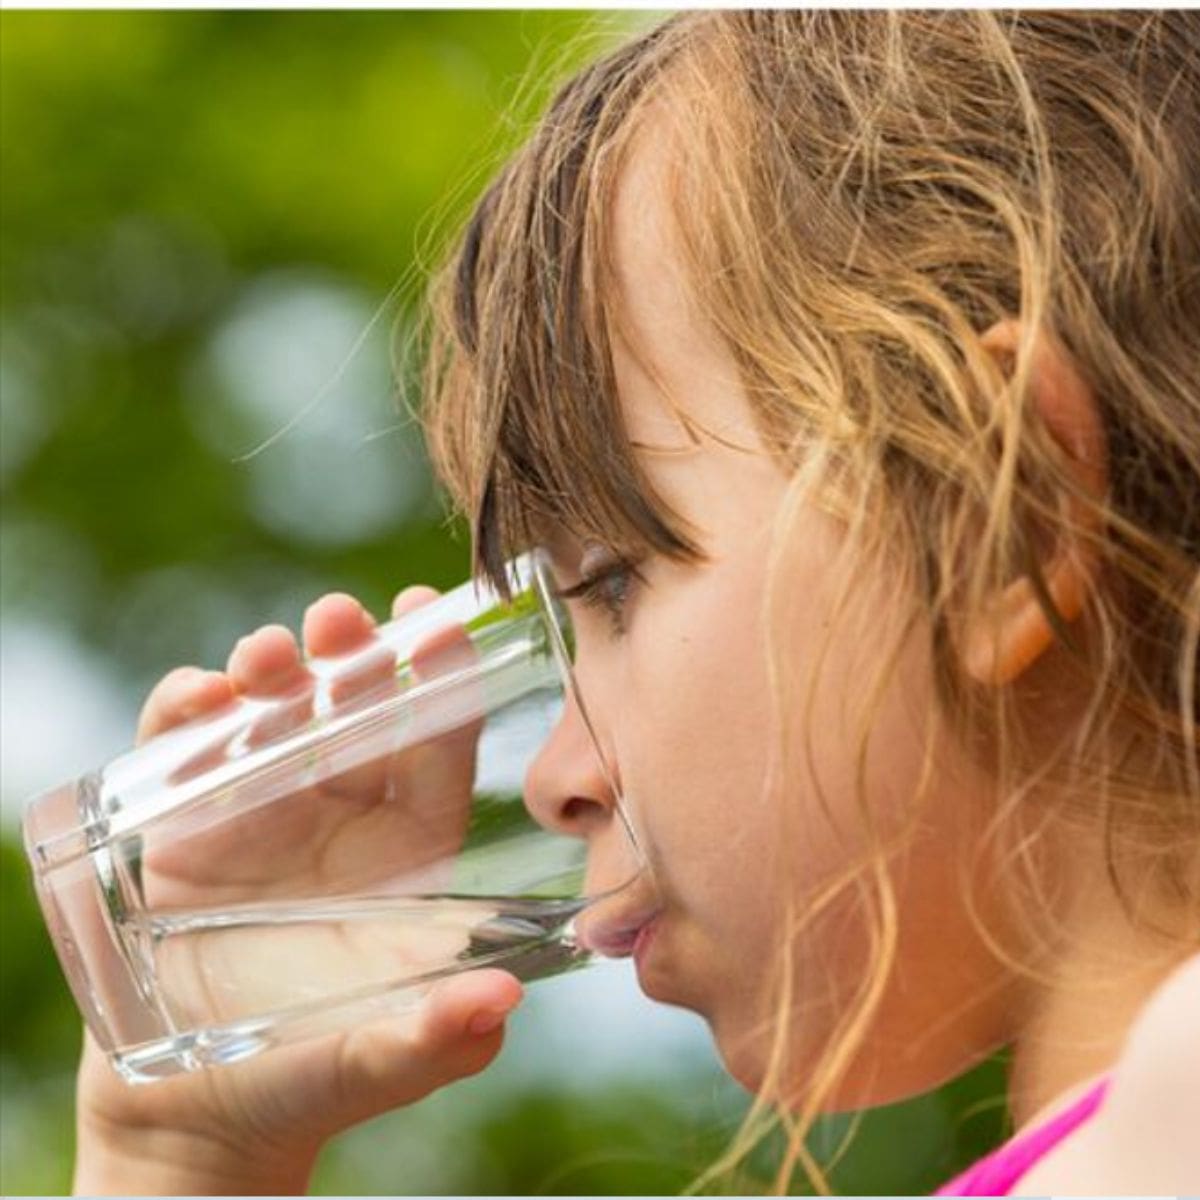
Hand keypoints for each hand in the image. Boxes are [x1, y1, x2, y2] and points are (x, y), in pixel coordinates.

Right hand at [73, 585, 522, 1195]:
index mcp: (410, 847)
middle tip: (342, 618)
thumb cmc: (312, 1077)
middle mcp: (344, 813)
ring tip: (268, 655)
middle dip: (353, 654)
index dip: (441, 681)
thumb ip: (436, 1035)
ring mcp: (264, 809)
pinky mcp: (187, 823)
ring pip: (275, 711)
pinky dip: (186, 713)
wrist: (200, 1116)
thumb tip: (500, 1001)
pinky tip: (197, 700)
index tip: (435, 624)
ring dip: (272, 670)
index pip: (439, 745)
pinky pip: (187, 748)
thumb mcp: (379, 1058)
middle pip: (357, 708)